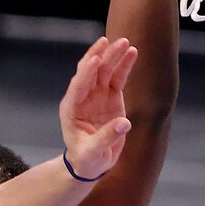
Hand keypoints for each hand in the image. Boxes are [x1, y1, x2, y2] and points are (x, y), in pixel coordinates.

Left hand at [59, 36, 136, 180]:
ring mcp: (97, 95)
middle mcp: (83, 98)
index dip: (85, 73)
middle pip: (91, 72)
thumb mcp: (92, 153)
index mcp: (71, 109)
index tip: (94, 59)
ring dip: (113, 56)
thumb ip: (106, 138)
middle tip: (110, 42)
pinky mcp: (111, 96)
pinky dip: (124, 65)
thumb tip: (124, 124)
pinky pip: (118, 77)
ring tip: (126, 43)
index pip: (77, 86)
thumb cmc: (87, 159)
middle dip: (100, 57)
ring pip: (105, 70)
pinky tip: (132, 52)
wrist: (92, 163)